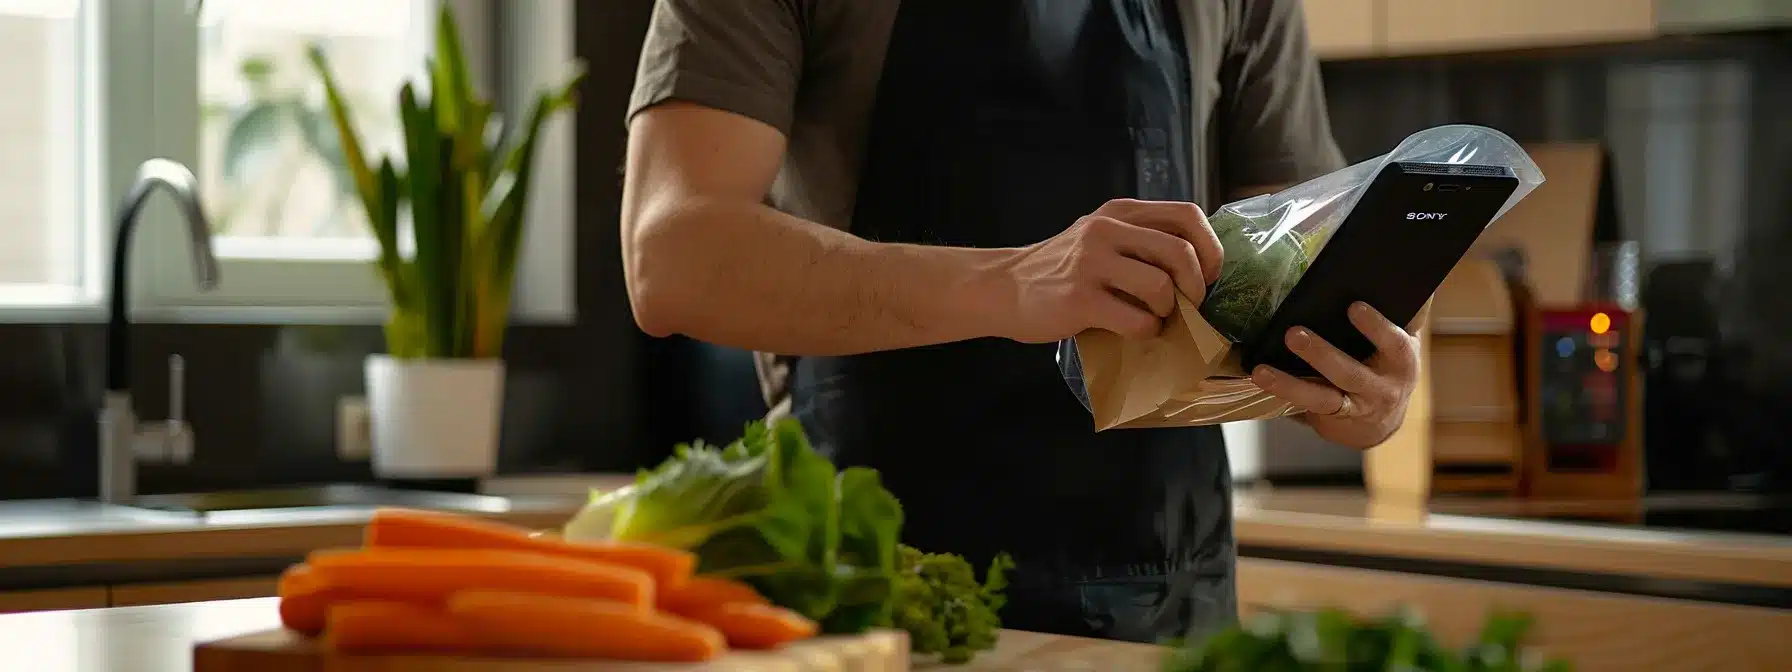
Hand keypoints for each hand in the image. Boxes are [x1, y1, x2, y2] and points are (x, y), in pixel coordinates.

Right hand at [992, 199, 1223, 342]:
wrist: (1004, 287)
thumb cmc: (1060, 269)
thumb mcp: (1100, 238)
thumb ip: (1140, 241)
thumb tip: (1199, 268)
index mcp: (1120, 212)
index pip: (1187, 215)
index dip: (1211, 248)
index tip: (1209, 275)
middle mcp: (1107, 230)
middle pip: (1181, 252)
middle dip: (1197, 287)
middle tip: (1188, 306)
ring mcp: (1091, 263)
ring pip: (1161, 287)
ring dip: (1167, 312)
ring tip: (1154, 319)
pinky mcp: (1080, 299)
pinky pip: (1135, 320)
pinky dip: (1145, 332)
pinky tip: (1133, 331)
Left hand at [1249, 302, 1420, 448]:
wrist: (1381, 421)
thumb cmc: (1387, 365)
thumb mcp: (1402, 339)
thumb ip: (1407, 311)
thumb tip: (1408, 267)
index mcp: (1400, 360)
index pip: (1393, 343)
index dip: (1375, 326)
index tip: (1354, 306)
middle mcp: (1381, 388)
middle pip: (1350, 373)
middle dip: (1321, 355)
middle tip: (1294, 334)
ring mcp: (1354, 406)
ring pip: (1321, 397)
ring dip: (1290, 384)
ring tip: (1262, 370)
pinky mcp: (1330, 418)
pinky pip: (1305, 407)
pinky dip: (1283, 392)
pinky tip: (1260, 378)